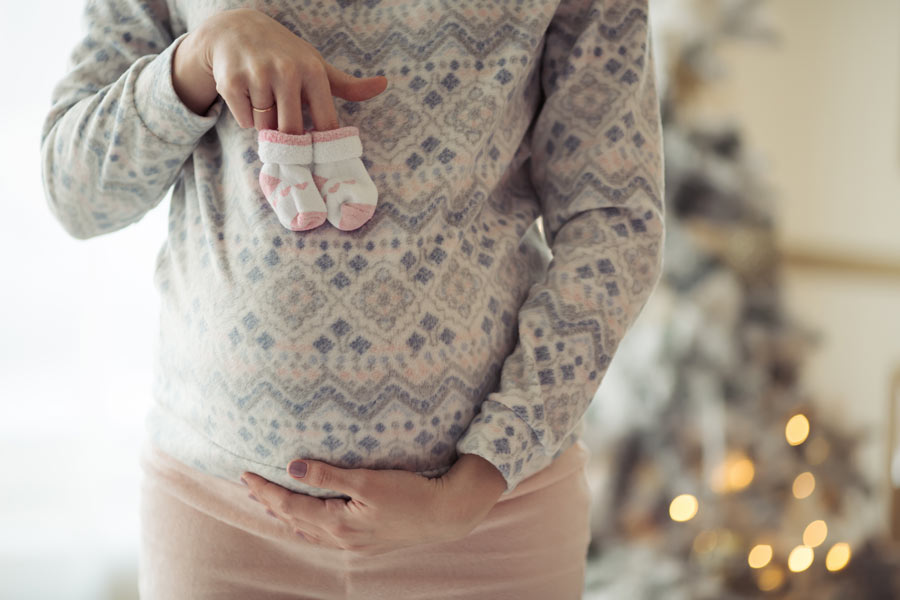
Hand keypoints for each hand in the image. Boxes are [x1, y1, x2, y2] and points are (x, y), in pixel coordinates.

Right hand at [175, 7, 387, 132]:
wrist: (235, 31)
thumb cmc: (284, 54)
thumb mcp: (316, 65)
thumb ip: (347, 85)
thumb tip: (384, 84)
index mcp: (314, 71)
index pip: (325, 123)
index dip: (322, 144)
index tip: (319, 154)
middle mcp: (287, 71)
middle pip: (292, 132)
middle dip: (288, 134)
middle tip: (283, 118)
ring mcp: (258, 75)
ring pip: (266, 127)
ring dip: (265, 123)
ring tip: (263, 97)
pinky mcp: (232, 82)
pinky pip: (244, 121)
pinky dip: (244, 115)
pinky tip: (246, 92)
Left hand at [241, 454, 506, 555]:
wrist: (447, 513)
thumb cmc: (412, 493)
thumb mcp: (368, 481)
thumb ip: (329, 475)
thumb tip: (292, 468)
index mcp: (338, 523)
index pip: (290, 506)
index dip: (266, 491)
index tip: (245, 475)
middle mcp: (342, 539)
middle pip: (296, 521)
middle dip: (272, 503)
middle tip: (251, 486)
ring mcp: (356, 543)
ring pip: (310, 531)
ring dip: (288, 516)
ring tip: (272, 503)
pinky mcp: (368, 541)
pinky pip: (327, 535)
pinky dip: (310, 525)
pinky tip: (312, 520)